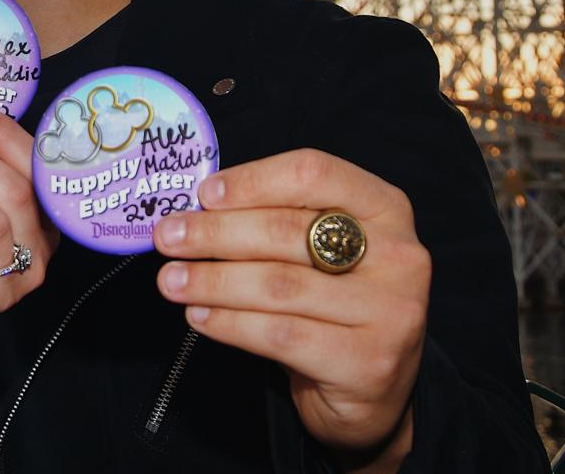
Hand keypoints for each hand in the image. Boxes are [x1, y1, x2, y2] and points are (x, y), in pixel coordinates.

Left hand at [152, 149, 428, 464]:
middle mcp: (398, 255)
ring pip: (279, 286)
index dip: (252, 180)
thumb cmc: (333, 302)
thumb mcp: (319, 249)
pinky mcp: (368, 363)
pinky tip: (199, 317)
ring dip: (213, 280)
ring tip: (171, 280)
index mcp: (385, 207)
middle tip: (167, 237)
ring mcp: (390, 312)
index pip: (313, 174)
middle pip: (287, 231)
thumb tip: (196, 208)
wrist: (372, 391)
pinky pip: (281, 335)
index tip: (203, 194)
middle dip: (216, 233)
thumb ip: (275, 219)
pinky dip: (230, 323)